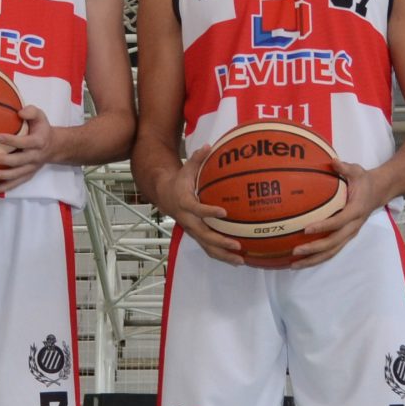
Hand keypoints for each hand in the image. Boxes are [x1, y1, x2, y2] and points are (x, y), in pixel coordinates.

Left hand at [0, 107, 56, 192]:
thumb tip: (20, 112)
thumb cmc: (41, 129)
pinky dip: (2, 188)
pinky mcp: (27, 176)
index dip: (11, 140)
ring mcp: (31, 168)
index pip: (25, 142)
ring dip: (1, 176)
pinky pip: (14, 184)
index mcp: (38, 142)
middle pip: (18, 161)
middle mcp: (35, 157)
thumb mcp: (40, 116)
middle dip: (3, 160)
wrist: (54, 146)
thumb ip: (31, 112)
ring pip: (16, 175)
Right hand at [156, 151, 245, 265]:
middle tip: (236, 244)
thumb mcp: (186, 168)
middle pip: (203, 234)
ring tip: (240, 260)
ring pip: (206, 246)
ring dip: (223, 254)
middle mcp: (188, 219)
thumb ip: (197, 158)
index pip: (197, 208)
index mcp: (185, 202)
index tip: (224, 212)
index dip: (209, 211)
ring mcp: (191, 229)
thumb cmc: (180, 181)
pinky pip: (208, 248)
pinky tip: (237, 259)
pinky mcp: (196, 235)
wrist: (164, 194)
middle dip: (220, 241)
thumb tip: (209, 146)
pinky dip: (222, 255)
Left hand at [283, 160, 383, 268]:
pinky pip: (332, 251)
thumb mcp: (357, 171)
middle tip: (295, 250)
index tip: (306, 228)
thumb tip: (332, 161)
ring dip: (314, 259)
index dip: (323, 226)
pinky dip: (317, 258)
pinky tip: (301, 260)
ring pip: (332, 252)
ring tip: (294, 264)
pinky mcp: (346, 237)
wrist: (379, 192)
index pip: (339, 222)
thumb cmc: (364, 181)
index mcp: (356, 211)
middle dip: (314, 249)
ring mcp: (350, 234)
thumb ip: (344, 168)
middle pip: (334, 243)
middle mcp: (353, 226)